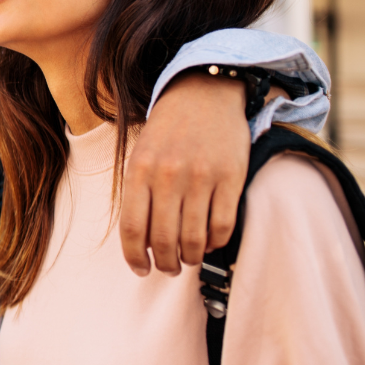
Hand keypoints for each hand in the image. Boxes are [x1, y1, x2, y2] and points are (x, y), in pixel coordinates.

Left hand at [120, 74, 249, 275]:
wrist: (203, 95)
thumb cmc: (167, 132)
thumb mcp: (140, 156)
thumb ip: (138, 195)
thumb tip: (141, 243)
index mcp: (139, 171)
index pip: (133, 229)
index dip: (135, 257)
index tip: (141, 269)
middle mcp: (169, 176)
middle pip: (164, 240)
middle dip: (165, 264)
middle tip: (168, 268)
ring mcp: (202, 178)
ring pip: (194, 239)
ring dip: (190, 258)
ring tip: (187, 259)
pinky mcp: (231, 178)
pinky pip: (223, 226)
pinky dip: (214, 242)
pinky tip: (208, 241)